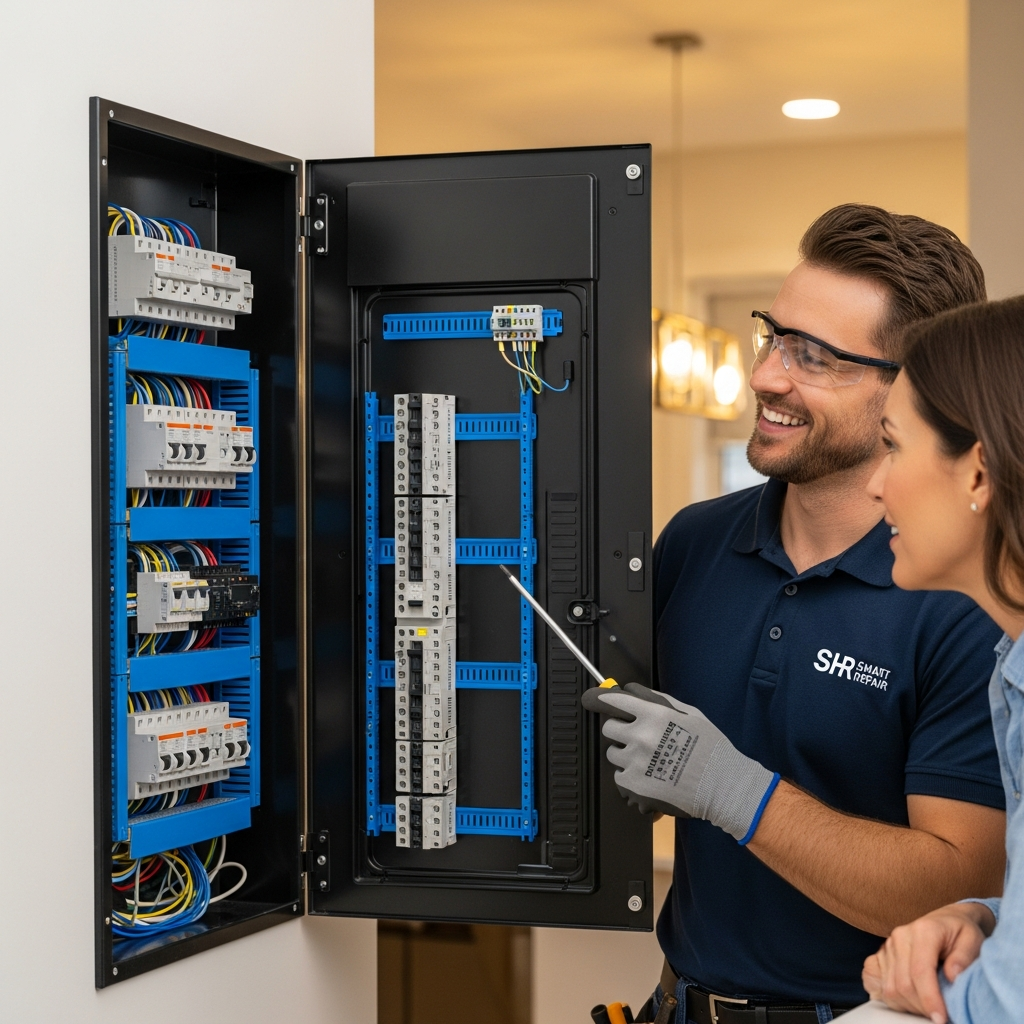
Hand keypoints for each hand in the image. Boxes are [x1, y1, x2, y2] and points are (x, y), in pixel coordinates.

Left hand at [581, 682, 777, 841]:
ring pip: (613, 753)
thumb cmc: (710, 748)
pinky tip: (649, 775)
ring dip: (625, 754)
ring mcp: (635, 762)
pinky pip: (618, 775)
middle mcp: (641, 736)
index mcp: (654, 715)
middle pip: (609, 727)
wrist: (722, 786)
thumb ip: (656, 700)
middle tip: (639, 737)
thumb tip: (630, 691)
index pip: (614, 701)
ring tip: (649, 760)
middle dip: (621, 730)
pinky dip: (629, 776)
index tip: (591, 699)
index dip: (601, 699)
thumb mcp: (688, 713)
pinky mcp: (633, 785)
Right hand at [861, 902, 994, 1022]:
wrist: (946, 920)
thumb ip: (964, 957)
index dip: (929, 999)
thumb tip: (952, 976)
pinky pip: (874, 981)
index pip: (920, 970)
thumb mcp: (973, 940)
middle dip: (921, 1008)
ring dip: (909, 1006)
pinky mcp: (880, 955)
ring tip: (929, 1006)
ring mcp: (888, 946)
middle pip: (903, 984)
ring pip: (890, 988)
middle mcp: (900, 937)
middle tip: (941, 1016)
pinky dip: (890, 997)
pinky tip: (908, 1000)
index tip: (940, 1019)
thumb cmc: (960, 932)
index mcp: (923, 931)